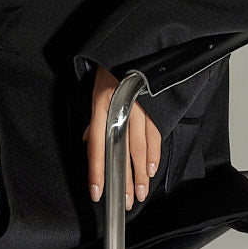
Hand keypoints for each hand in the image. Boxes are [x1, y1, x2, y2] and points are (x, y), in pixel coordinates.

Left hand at [81, 65, 160, 210]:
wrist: (130, 47)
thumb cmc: (109, 70)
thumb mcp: (94, 93)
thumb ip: (94, 121)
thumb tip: (92, 142)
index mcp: (101, 106)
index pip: (97, 146)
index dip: (97, 172)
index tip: (97, 192)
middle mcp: (121, 110)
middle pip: (123, 152)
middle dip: (125, 180)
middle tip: (125, 202)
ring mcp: (140, 109)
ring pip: (142, 148)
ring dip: (142, 173)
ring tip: (140, 191)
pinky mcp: (153, 106)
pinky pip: (155, 135)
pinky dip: (154, 154)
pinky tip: (152, 168)